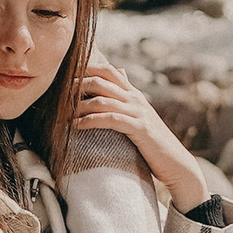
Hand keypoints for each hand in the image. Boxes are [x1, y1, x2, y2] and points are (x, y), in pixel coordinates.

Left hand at [74, 60, 206, 209]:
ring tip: (60, 113)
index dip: (85, 69)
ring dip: (77, 106)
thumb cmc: (153, 143)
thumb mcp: (138, 117)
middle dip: (76, 85)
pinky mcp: (139, 127)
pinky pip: (110, 119)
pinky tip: (75, 126)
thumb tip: (117, 75)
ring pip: (102, 99)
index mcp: (133, 94)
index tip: (63, 76)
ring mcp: (138, 112)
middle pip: (101, 80)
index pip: (108, 70)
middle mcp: (135, 98)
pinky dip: (89, 121)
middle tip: (56, 94)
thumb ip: (126, 99)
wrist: (176, 163)